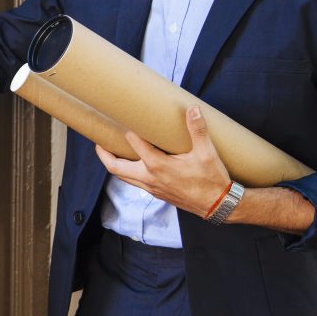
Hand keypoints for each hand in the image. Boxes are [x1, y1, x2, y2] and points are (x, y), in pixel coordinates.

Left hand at [94, 106, 231, 217]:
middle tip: (98, 141)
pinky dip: (127, 172)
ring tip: (109, 152)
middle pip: (115, 167)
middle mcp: (149, 178)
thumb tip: (193, 109)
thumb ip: (198, 130)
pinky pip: (134, 182)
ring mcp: (151, 188)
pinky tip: (132, 164)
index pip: (134, 143)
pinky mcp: (156, 194)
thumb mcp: (207, 153)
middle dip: (103, 154)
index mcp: (157, 166)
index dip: (128, 130)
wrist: (218, 206)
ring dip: (114, 164)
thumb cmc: (211, 180)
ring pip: (123, 177)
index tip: (124, 119)